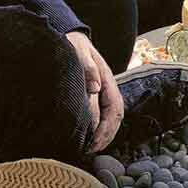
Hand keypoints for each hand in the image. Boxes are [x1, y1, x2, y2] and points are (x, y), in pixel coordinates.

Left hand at [66, 31, 123, 150]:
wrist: (72, 38)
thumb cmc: (74, 46)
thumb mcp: (79, 52)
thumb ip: (87, 68)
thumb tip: (95, 87)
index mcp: (107, 80)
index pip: (114, 109)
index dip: (106, 127)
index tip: (94, 141)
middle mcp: (108, 88)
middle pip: (115, 116)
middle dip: (107, 135)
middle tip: (92, 150)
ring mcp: (103, 92)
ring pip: (111, 117)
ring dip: (105, 134)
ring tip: (92, 148)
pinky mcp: (96, 95)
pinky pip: (103, 114)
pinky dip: (99, 127)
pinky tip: (90, 136)